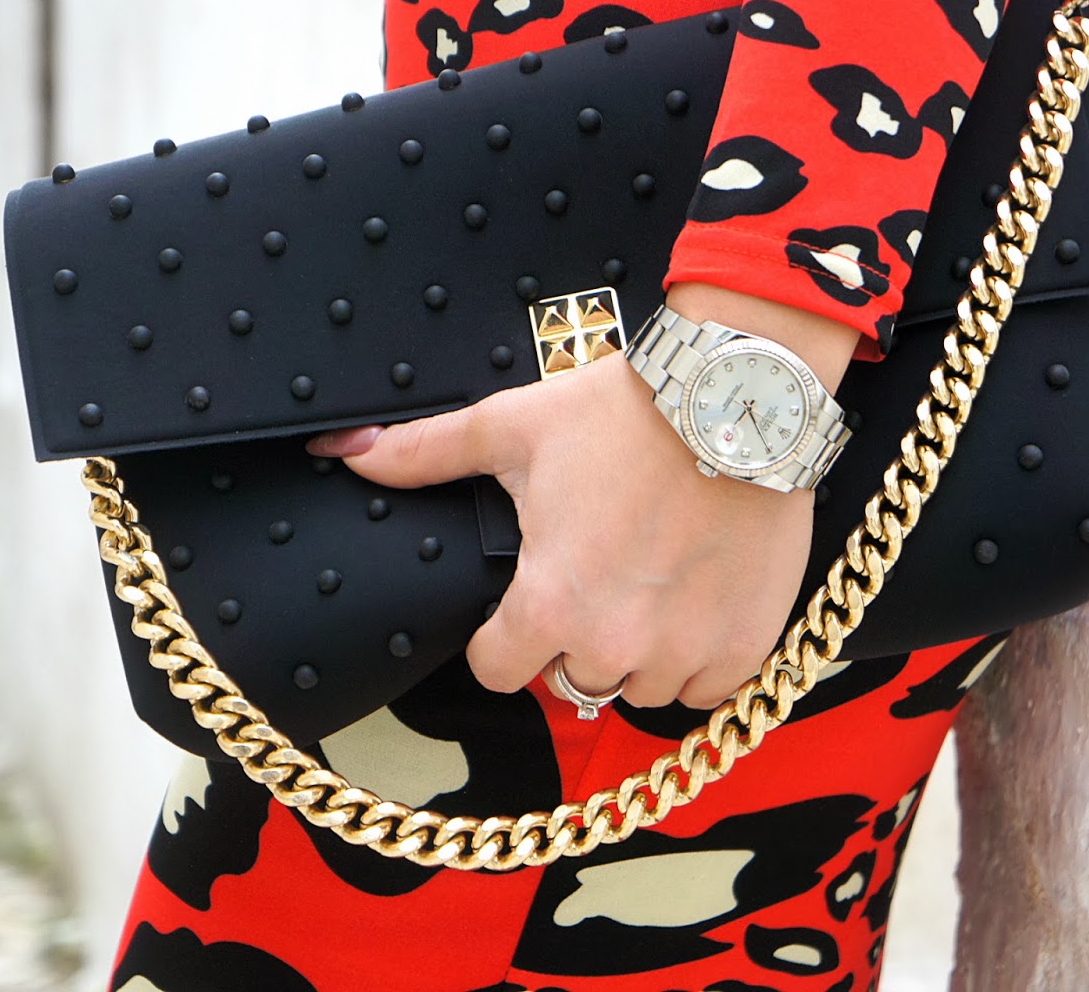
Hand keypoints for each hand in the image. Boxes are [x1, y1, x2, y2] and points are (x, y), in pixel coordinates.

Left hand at [306, 283, 859, 710]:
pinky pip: (707, 690)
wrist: (740, 397)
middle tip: (598, 577)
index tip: (525, 604)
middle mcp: (615, 645)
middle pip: (573, 680)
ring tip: (651, 584)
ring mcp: (686, 652)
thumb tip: (342, 454)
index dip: (503, 637)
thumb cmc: (624, 413)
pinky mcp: (746, 646)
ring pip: (641, 690)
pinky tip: (697, 603)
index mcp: (548, 604)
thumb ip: (425, 455)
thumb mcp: (514, 429)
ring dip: (640, 652)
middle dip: (576, 638)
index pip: (497, 672)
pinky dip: (701, 658)